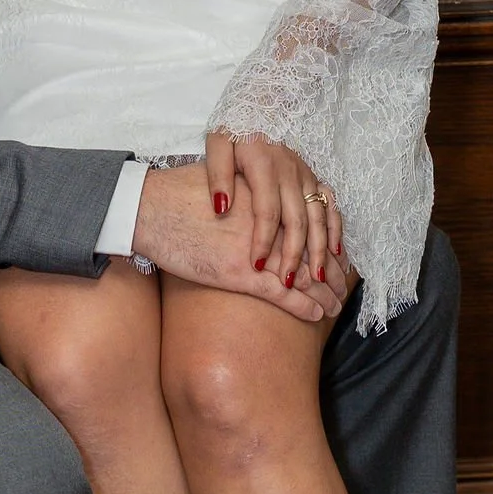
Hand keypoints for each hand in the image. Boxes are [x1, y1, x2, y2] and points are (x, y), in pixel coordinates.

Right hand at [133, 166, 347, 323]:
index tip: (333, 252)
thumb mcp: (220, 178)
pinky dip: (303, 306)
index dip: (323, 239)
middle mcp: (269, 221)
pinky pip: (283, 294)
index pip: (307, 219)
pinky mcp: (242, 273)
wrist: (150, 207)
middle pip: (311, 248)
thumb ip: (243, 188)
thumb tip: (246, 193)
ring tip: (335, 303)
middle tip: (342, 283)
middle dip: (329, 269)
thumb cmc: (176, 192)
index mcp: (266, 195)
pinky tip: (317, 315)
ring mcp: (257, 249)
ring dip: (323, 292)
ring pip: (303, 274)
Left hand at [202, 130, 343, 290]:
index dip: (263, 241)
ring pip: (319, 216)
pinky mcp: (313, 176)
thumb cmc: (234, 128)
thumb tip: (221, 209)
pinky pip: (330, 205)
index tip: (256, 267)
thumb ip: (217, 176)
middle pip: (297, 220)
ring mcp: (306, 174)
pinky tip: (336, 252)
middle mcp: (291, 172)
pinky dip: (335, 229)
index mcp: (265, 166)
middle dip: (294, 254)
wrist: (260, 103)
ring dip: (319, 248)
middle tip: (286, 282)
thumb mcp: (217, 144)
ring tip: (317, 277)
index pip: (267, 212)